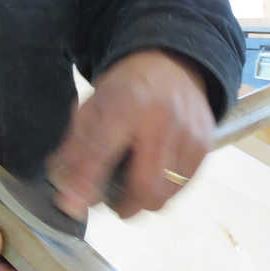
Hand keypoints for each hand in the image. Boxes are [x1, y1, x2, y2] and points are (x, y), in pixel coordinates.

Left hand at [47, 49, 214, 218]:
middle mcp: (160, 117)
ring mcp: (187, 132)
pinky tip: (154, 174)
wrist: (169, 65)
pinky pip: (183, 185)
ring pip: (166, 193)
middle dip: (125, 205)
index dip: (85, 181)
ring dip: (145, 200)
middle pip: (145, 185)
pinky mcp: (204, 144)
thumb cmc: (124, 91)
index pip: (101, 148)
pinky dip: (165, 190)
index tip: (72, 205)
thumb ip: (75, 148)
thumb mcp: (92, 107)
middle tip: (114, 204)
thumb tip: (65, 192)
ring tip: (133, 187)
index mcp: (124, 101)